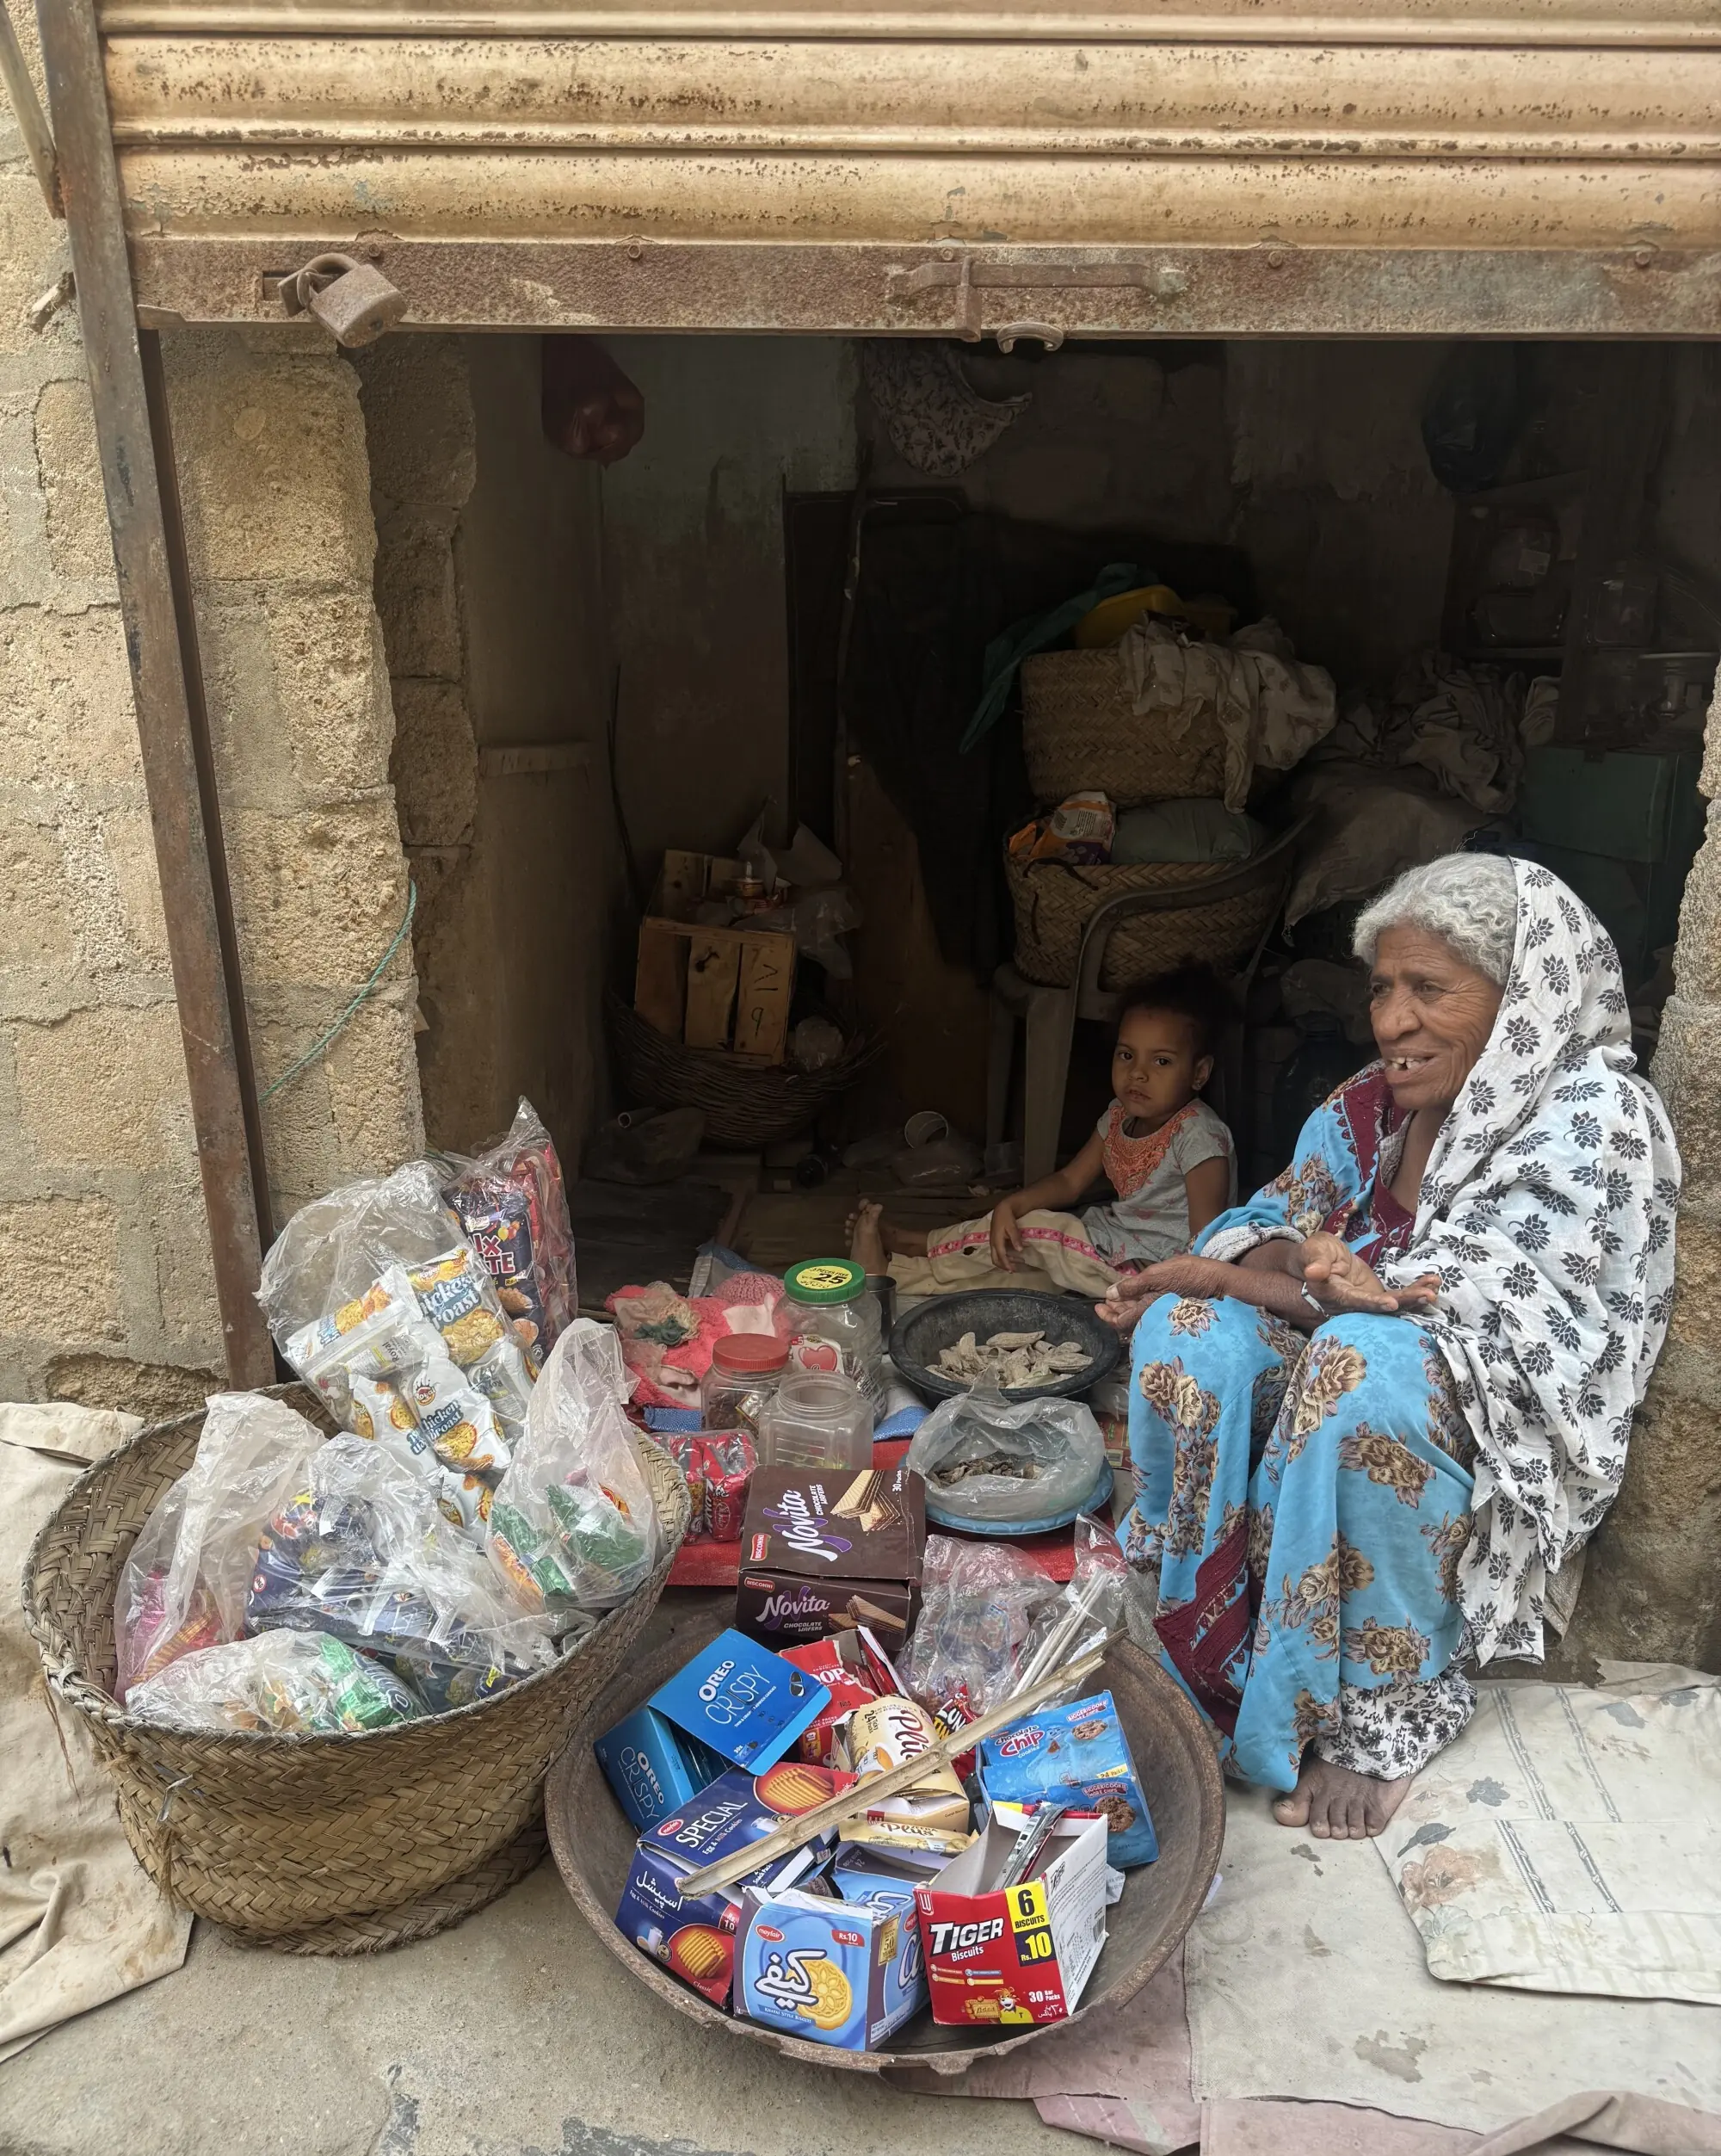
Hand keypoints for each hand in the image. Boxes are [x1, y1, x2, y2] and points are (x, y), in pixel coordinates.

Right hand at [988, 1200, 1023, 1272]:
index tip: (1012, 1271)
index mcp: (996, 1241)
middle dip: (1005, 1265)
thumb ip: (1016, 1238)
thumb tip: (1020, 1250)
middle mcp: (993, 1243)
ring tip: (1020, 1261)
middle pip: (996, 1259)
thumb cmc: (1006, 1217)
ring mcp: (994, 1242)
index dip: (1006, 1264)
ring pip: (998, 1256)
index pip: (1001, 1256)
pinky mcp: (997, 1241)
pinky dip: (1008, 1255)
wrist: (1001, 1209)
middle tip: (1015, 1270)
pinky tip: (1018, 1253)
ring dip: (1007, 1261)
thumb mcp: (1012, 1227)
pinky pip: (1000, 1251)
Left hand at [1096, 1256, 1231, 1332]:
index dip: (1107, 1316)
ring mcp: (1164, 1316)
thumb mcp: (1157, 1274)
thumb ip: (1133, 1286)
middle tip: (1105, 1302)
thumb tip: (1110, 1294)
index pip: (1120, 1323)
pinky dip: (1140, 1307)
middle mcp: (1155, 1318)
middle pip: (1129, 1322)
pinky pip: (1150, 1314)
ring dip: (1126, 1308)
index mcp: (1148, 1311)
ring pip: (1139, 1318)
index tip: (1098, 1306)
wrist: (1220, 1282)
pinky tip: (1138, 1298)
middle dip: (1114, 1311)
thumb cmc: (1189, 1275)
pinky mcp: (1172, 1310)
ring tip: (1117, 1298)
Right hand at [1297, 1234, 1437, 1315]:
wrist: (1322, 1259)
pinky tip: (1432, 1284)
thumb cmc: (1316, 1252)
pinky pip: (1398, 1297)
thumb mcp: (1314, 1251)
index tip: (1392, 1303)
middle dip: (1405, 1303)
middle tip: (1428, 1296)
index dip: (1373, 1303)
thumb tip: (1314, 1272)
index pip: (1355, 1301)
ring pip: (1393, 1304)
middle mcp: (1352, 1305)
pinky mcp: (1377, 1297)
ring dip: (1415, 1298)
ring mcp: (1367, 1303)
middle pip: (1380, 1308)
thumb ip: (1316, 1261)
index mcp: (1334, 1295)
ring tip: (1434, 1290)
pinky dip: (1415, 1291)